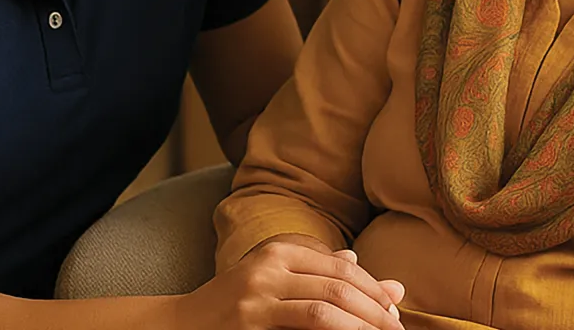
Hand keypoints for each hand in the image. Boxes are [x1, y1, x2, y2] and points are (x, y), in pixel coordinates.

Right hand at [178, 236, 405, 329]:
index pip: (341, 267)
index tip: (396, 311)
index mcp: (279, 251)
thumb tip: (372, 271)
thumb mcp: (273, 280)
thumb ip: (319, 273)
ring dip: (362, 327)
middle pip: (339, 286)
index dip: (373, 290)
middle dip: (375, 311)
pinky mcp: (251, 325)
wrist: (178, 327)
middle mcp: (269, 267)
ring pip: (325, 311)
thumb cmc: (232, 306)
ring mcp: (257, 298)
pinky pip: (305, 329)